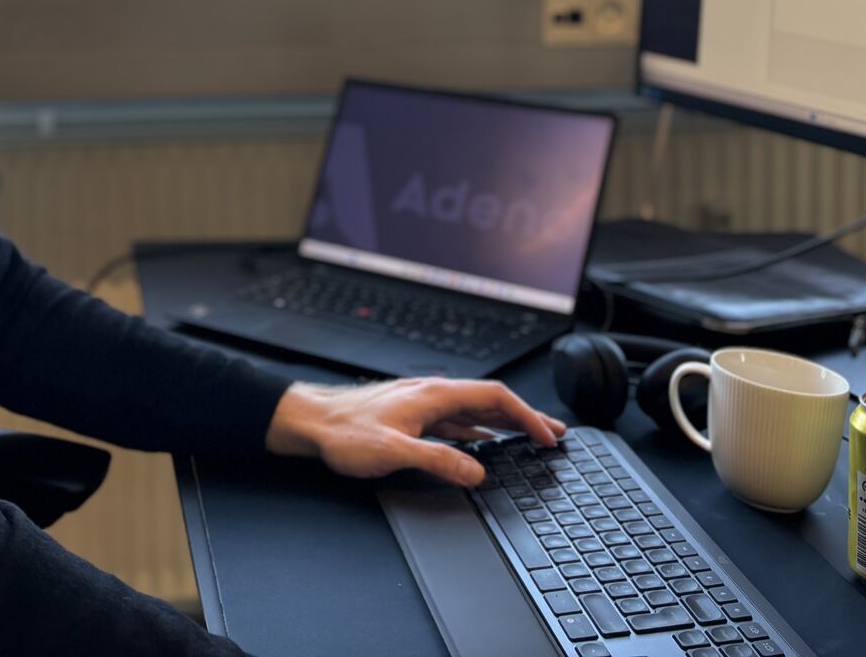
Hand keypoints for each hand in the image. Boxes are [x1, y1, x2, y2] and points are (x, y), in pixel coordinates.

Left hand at [264, 377, 565, 488]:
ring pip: (476, 412)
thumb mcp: (394, 451)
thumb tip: (476, 472)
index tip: (547, 436)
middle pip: (491, 401)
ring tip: (531, 438)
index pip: (494, 397)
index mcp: (434, 395)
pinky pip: (458, 422)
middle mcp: (433, 394)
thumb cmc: (343, 431)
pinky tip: (486, 445)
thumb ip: (438, 460)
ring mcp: (424, 405)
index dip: (526, 416)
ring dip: (506, 424)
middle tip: (555, 435)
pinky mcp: (414, 417)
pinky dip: (481, 432)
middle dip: (526, 417)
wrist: (311, 421)